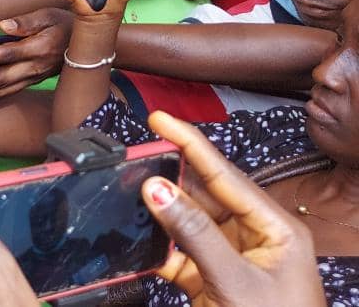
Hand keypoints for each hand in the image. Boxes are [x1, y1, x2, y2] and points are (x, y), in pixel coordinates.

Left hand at [0, 8, 73, 99]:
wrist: (88, 47)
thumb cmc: (65, 25)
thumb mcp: (48, 16)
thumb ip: (26, 22)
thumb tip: (3, 25)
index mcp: (38, 48)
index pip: (8, 54)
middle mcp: (34, 67)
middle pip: (1, 79)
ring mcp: (32, 77)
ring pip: (2, 90)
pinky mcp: (30, 81)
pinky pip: (8, 92)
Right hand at [143, 111, 324, 306]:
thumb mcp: (236, 281)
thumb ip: (194, 232)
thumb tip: (157, 189)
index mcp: (276, 229)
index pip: (226, 175)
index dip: (191, 144)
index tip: (160, 119)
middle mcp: (254, 239)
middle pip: (203, 196)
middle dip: (169, 178)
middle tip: (135, 157)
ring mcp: (232, 262)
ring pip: (186, 224)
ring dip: (159, 215)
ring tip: (129, 194)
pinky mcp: (211, 284)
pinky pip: (178, 256)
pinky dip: (157, 250)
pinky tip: (138, 242)